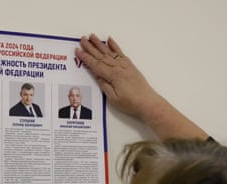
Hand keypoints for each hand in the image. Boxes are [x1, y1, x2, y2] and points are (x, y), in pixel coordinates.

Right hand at [75, 34, 207, 139]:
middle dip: (90, 47)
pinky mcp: (130, 66)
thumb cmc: (131, 103)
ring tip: (92, 36)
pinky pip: (120, 53)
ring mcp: (125, 65)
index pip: (95, 64)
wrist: (148, 102)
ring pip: (109, 52)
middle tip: (81, 39)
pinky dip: (114, 46)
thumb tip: (96, 74)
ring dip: (99, 44)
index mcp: (112, 75)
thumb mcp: (113, 98)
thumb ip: (104, 85)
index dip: (85, 57)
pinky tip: (109, 40)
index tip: (77, 51)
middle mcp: (118, 67)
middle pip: (101, 55)